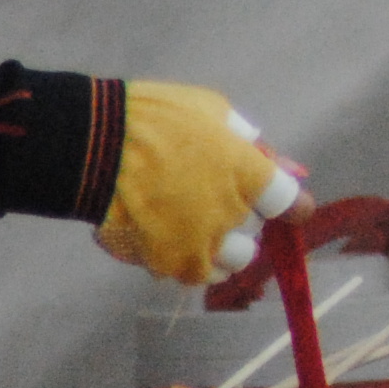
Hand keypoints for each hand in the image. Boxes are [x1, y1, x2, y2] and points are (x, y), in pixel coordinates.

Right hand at [95, 83, 301, 285]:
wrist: (94, 147)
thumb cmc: (157, 119)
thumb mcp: (215, 113)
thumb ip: (250, 143)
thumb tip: (282, 165)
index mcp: (249, 174)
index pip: (290, 203)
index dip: (294, 206)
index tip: (292, 207)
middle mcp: (231, 215)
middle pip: (256, 233)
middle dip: (246, 221)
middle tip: (225, 204)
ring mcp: (198, 244)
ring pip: (230, 261)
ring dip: (224, 248)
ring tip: (203, 230)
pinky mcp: (167, 263)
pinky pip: (193, 274)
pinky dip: (191, 262)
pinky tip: (179, 243)